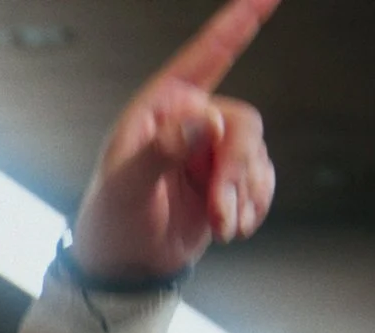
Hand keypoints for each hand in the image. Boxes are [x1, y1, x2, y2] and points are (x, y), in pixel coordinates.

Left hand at [69, 0, 279, 280]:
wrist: (126, 266)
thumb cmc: (111, 221)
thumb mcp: (126, 189)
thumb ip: (162, 151)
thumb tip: (206, 120)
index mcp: (159, 108)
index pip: (205, 56)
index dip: (238, 22)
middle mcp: (190, 120)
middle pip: (244, 124)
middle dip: (236, 171)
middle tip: (219, 214)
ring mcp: (212, 149)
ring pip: (257, 155)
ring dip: (244, 196)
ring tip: (221, 228)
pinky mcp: (228, 178)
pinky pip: (262, 179)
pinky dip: (254, 205)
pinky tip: (233, 228)